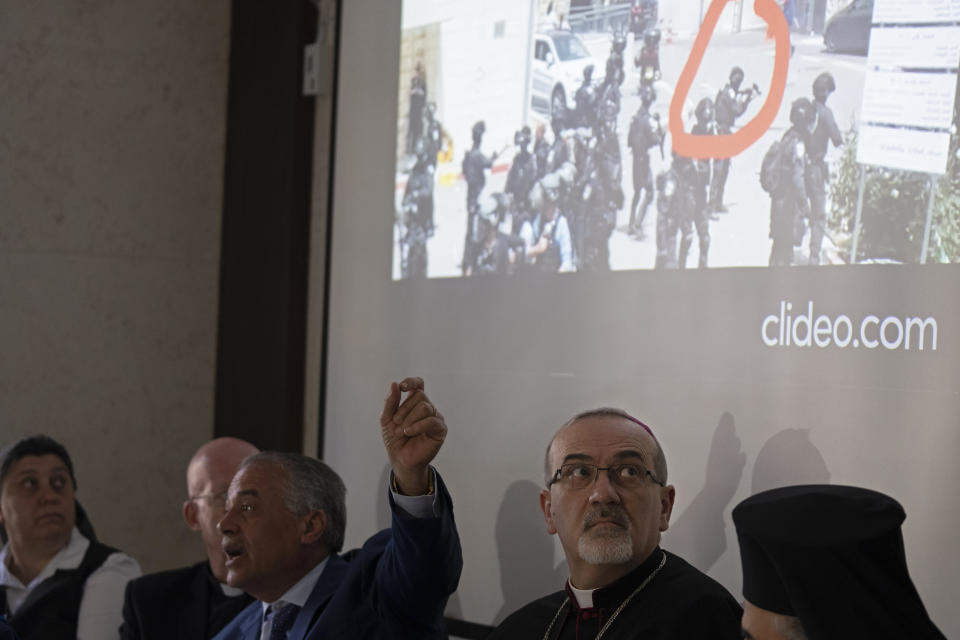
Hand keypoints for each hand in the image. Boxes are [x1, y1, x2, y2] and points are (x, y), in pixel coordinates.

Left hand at [380, 377, 446, 494]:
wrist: (400, 459)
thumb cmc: (394, 439)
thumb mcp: (387, 419)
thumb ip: (390, 402)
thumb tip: (394, 384)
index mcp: (415, 402)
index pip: (419, 384)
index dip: (412, 382)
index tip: (402, 387)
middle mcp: (427, 407)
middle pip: (420, 395)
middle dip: (404, 409)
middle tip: (396, 423)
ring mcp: (435, 417)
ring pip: (425, 407)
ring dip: (409, 419)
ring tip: (401, 431)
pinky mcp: (440, 430)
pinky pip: (432, 421)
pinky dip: (418, 426)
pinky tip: (408, 432)